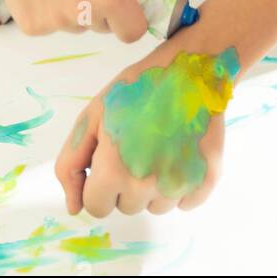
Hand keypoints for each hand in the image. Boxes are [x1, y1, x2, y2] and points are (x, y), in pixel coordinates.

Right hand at [0, 0, 173, 38]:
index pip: (132, 31)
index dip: (132, 15)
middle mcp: (79, 14)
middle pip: (103, 26)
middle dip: (103, 5)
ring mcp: (50, 21)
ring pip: (75, 25)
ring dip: (75, 6)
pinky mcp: (26, 22)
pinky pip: (50, 23)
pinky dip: (50, 7)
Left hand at [55, 46, 237, 217]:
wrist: (189, 69)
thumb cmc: (136, 89)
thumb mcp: (91, 116)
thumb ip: (70, 165)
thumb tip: (73, 208)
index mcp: (114, 169)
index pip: (96, 206)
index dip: (99, 182)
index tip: (110, 157)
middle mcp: (147, 184)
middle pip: (127, 206)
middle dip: (125, 183)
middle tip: (137, 145)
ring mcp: (179, 184)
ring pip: (156, 206)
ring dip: (153, 187)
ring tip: (159, 146)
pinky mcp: (206, 181)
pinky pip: (185, 203)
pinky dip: (181, 185)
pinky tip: (179, 153)